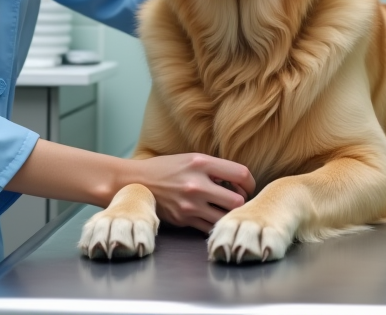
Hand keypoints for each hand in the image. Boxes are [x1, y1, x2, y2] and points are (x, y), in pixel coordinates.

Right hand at [131, 153, 254, 232]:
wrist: (135, 182)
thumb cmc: (166, 168)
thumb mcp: (190, 158)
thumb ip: (214, 168)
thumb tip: (239, 182)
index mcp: (201, 163)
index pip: (241, 174)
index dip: (250, 182)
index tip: (247, 186)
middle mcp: (197, 184)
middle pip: (237, 200)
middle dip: (241, 201)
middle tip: (237, 200)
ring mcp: (190, 204)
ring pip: (224, 217)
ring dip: (228, 214)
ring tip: (223, 208)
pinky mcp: (183, 219)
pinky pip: (209, 227)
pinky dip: (214, 223)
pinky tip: (210, 215)